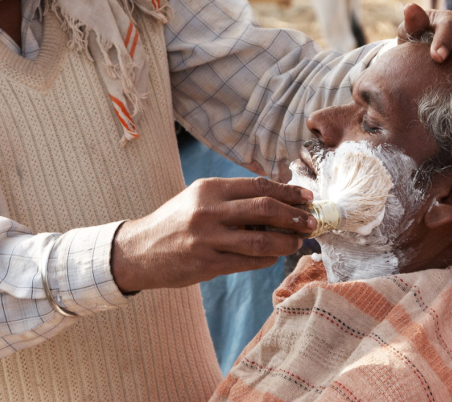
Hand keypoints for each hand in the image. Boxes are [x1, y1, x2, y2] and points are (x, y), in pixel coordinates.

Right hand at [111, 177, 316, 293]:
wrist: (139, 250)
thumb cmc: (175, 221)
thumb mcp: (198, 199)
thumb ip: (232, 198)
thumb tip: (276, 202)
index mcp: (209, 189)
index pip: (258, 186)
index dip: (288, 191)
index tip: (307, 197)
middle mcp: (208, 211)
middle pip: (264, 209)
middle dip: (294, 216)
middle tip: (312, 221)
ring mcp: (208, 239)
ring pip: (260, 240)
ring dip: (286, 241)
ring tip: (298, 241)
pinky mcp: (207, 264)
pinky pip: (247, 262)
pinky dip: (267, 259)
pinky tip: (275, 256)